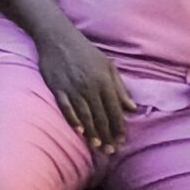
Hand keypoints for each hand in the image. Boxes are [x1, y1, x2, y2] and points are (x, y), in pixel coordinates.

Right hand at [34, 27, 130, 151]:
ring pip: (85, 115)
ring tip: (97, 146)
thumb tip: (131, 108)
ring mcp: (73, 88)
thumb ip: (119, 87)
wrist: (57, 37)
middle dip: (107, 136)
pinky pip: (66, 108)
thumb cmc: (84, 51)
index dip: (119, 128)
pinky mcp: (57, 88)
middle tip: (111, 152)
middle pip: (101, 117)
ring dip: (92, 133)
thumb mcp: (107, 65)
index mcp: (104, 82)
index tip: (122, 141)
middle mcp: (90, 87)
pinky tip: (78, 131)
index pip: (115, 111)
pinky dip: (73, 120)